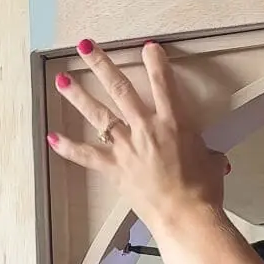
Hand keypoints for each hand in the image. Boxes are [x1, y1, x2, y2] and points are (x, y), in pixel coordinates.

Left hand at [46, 39, 228, 235]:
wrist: (186, 216)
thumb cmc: (204, 190)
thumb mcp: (212, 160)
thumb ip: (205, 150)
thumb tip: (208, 156)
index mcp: (175, 123)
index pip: (163, 83)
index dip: (155, 62)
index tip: (147, 47)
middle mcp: (146, 129)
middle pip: (120, 89)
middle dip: (101, 65)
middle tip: (85, 46)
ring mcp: (127, 148)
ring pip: (99, 115)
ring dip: (79, 96)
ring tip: (62, 80)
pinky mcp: (115, 169)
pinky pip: (87, 156)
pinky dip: (68, 147)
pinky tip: (52, 137)